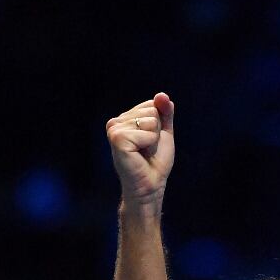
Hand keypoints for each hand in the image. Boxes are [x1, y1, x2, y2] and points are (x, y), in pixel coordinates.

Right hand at [107, 93, 174, 211]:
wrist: (150, 185)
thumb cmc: (155, 161)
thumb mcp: (163, 132)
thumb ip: (164, 113)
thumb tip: (162, 95)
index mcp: (124, 118)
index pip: (152, 105)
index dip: (159, 124)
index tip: (151, 141)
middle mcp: (116, 122)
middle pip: (151, 110)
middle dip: (156, 131)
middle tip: (147, 148)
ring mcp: (114, 129)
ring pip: (150, 120)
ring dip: (153, 138)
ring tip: (143, 152)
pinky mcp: (117, 138)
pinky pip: (145, 132)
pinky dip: (149, 144)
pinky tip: (139, 154)